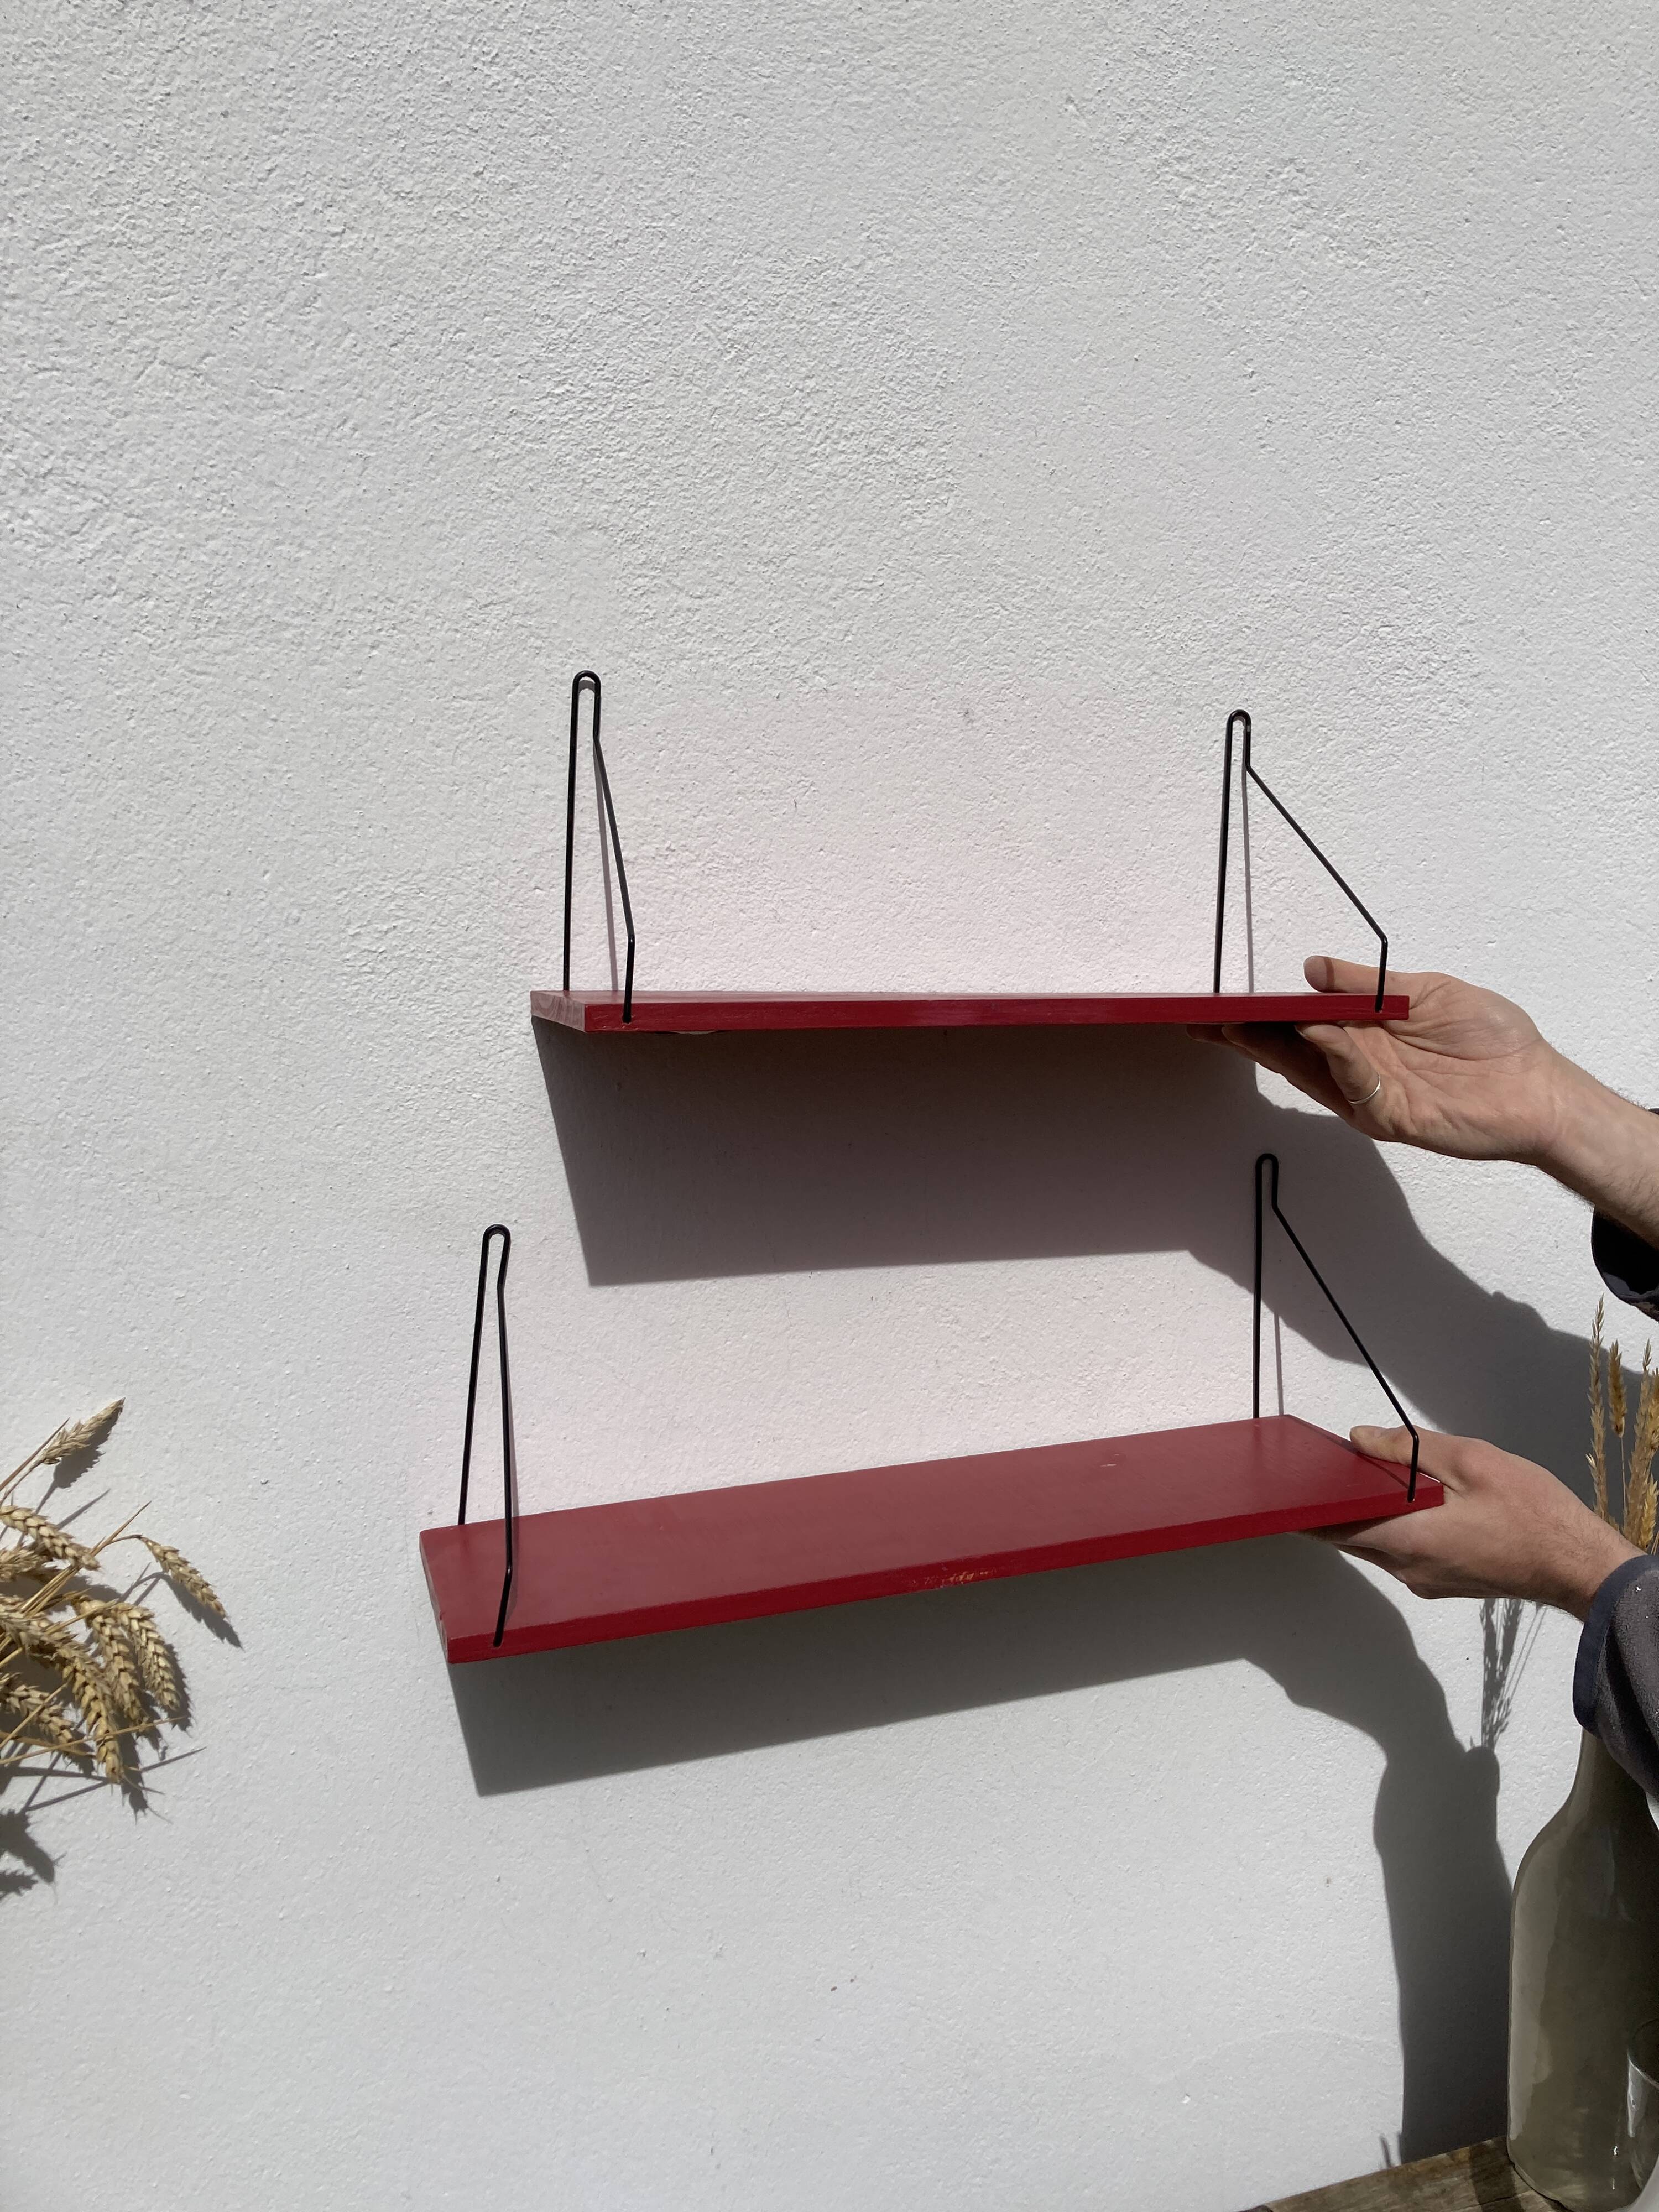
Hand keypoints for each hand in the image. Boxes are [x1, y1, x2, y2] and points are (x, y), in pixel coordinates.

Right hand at [1190, 955, 1577, 1162]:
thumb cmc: (1492, 1039)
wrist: (1536, 1088)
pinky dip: (1331, 1053)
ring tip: (1238, 1021)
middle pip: (1290, 1048)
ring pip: (1308, 1068)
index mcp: (1364, 1032)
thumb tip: (1312, 969)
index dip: (1264, 1011)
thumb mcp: (1427, 990)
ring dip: (1272, 1045)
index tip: (1228, 999)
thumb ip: (1368, 984)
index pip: (1300, 1020)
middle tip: (1209, 1017)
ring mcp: (1368, 1092)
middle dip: (1248, 1032)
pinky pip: (1350, 1081)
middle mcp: (1357, 1063)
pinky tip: (1314, 1027)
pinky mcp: (1386, 1116)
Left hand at [1317, 1424, 1638, 1616]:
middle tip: (1333, 1466)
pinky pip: (1404, 1552)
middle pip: (1351, 1536)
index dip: (1305, 1507)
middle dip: (1337, 1504)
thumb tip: (1359, 1439)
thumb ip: (1408, 1449)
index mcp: (1407, 1540)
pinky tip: (1412, 1499)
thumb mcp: (1471, 1461)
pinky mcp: (1445, 1581)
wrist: (1579, 1565)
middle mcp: (1407, 1569)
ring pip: (1378, 1544)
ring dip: (1370, 1514)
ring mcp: (1426, 1580)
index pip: (1331, 1529)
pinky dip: (1396, 1526)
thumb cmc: (1531, 1512)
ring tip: (1374, 1474)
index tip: (1290, 1484)